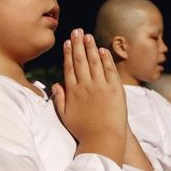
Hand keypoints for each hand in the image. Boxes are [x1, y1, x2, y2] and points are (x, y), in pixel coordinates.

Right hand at [52, 29, 126, 163]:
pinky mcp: (115, 89)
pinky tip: (102, 50)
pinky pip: (110, 70)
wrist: (103, 139)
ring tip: (88, 36)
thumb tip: (55, 84)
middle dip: (78, 44)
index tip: (67, 42)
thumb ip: (59, 99)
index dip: (68, 53)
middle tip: (76, 30)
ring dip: (91, 47)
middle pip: (81, 60)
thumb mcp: (65, 116)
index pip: (69, 67)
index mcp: (73, 92)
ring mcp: (101, 86)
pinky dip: (106, 59)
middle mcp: (86, 86)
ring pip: (95, 62)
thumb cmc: (83, 130)